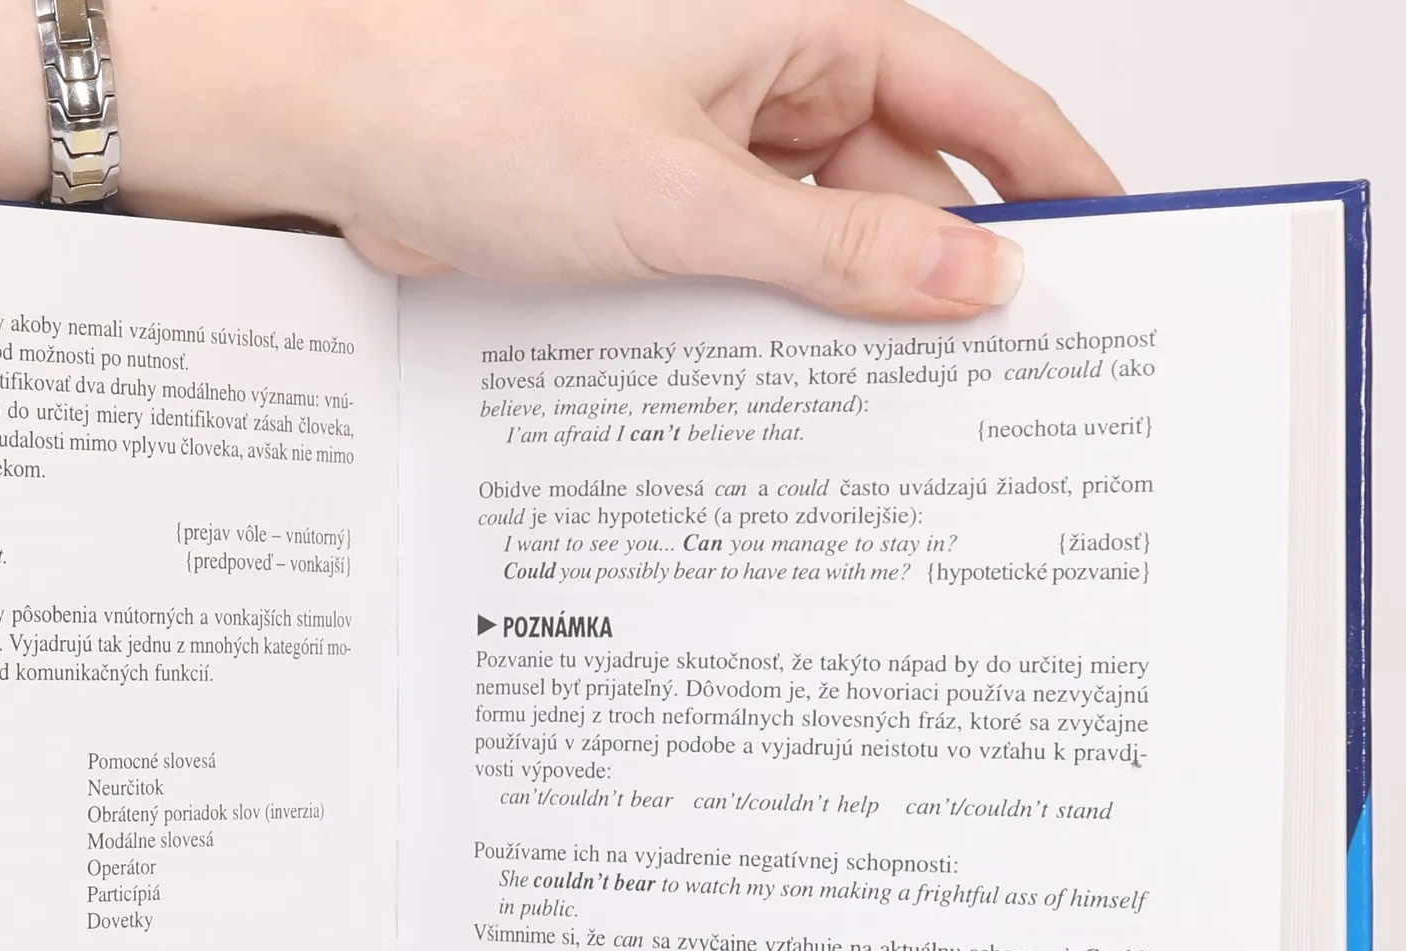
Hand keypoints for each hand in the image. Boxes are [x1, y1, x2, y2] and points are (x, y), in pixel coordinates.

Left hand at [0, 0, 1118, 317]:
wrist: (337, 137)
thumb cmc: (479, 108)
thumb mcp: (686, 195)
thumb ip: (837, 249)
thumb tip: (971, 277)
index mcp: (801, 27)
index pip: (975, 97)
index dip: (1052, 177)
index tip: (1113, 255)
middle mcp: (768, 81)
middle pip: (903, 185)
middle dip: (941, 278)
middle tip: (995, 386)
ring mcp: (711, 152)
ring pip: (822, 244)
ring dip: (843, 321)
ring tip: (887, 413)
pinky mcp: (655, 214)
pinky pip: (746, 275)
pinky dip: (767, 332)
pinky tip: (785, 399)